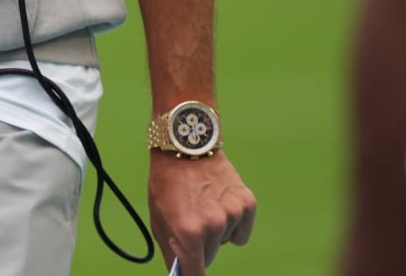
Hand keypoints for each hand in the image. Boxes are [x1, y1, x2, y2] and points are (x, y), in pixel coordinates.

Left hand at [148, 150, 255, 273]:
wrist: (184, 142)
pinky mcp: (247, 203)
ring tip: (202, 204)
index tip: (191, 275)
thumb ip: (171, 249)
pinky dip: (233, 225)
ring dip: (215, 232)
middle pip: (209, 257)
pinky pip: (241, 232)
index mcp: (188, 232)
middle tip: (189, 220)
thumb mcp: (158, 216)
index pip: (196, 274)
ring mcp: (232, 214)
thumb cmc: (167, 180)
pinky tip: (219, 203)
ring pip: (224, 242)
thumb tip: (182, 274)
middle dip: (199, 246)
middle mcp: (213, 226)